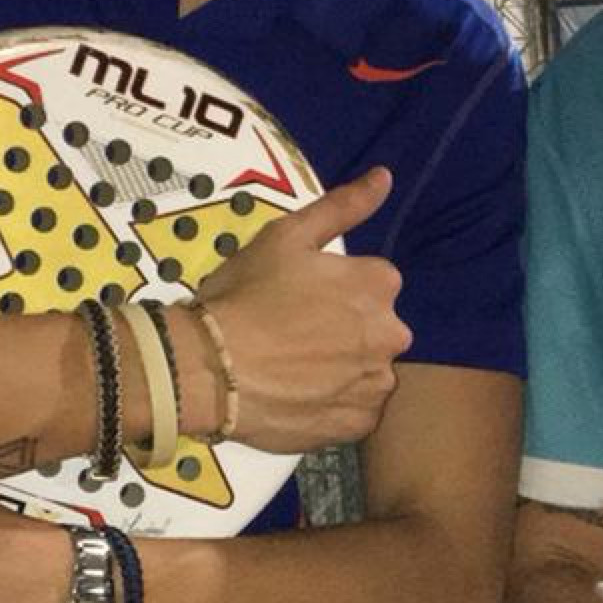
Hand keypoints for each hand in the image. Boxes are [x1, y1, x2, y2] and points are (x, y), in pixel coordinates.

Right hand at [197, 167, 410, 451]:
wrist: (211, 369)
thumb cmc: (245, 296)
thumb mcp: (287, 236)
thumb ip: (343, 206)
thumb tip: (386, 178)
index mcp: (379, 284)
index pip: (374, 284)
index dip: (335, 291)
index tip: (300, 299)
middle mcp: (391, 334)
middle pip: (375, 329)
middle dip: (345, 331)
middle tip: (292, 337)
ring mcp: (376, 384)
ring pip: (368, 372)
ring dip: (342, 370)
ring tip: (293, 371)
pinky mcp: (358, 425)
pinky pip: (355, 411)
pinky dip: (333, 405)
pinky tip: (299, 398)